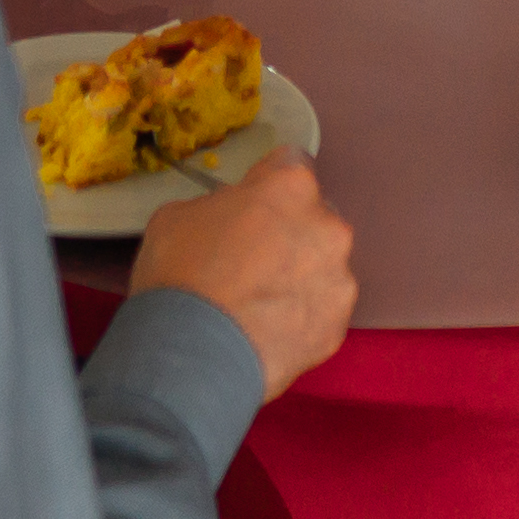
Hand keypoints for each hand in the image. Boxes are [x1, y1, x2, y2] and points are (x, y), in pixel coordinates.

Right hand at [126, 153, 357, 401]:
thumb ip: (223, 206)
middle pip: (312, 218)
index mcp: (290, 186)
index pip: (290, 163)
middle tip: (249, 260)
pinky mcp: (337, 326)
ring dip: (298, 276)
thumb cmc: (179, 275)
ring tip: (257, 303)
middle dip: (287, 232)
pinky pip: (320, 311)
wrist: (190, 355)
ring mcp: (339, 280)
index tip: (250, 204)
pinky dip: (300, 317)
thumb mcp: (179, 215)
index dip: (265, 184)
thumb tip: (232, 219)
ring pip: (321, 267)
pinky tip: (266, 331)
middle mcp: (328, 226)